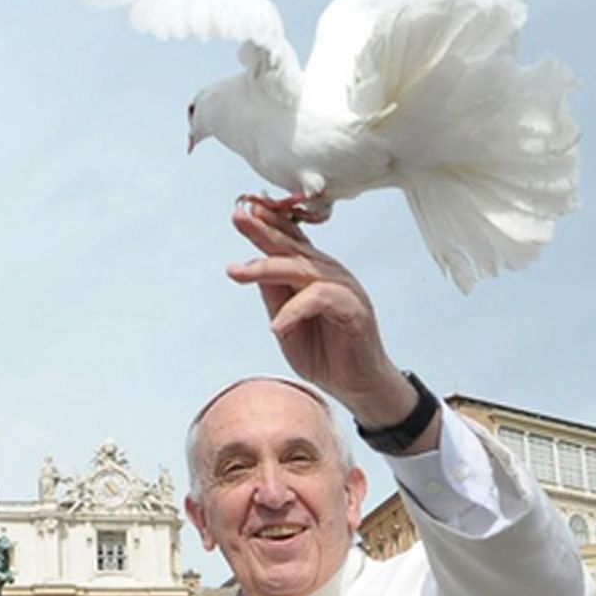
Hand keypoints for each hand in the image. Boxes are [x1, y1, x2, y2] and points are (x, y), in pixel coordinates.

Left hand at [226, 203, 421, 429]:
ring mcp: (343, 289)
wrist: (357, 385)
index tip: (243, 211)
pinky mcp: (354, 309)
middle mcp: (329, 274)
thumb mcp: (286, 323)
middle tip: (239, 218)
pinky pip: (320, 298)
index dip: (269, 224)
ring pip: (302, 268)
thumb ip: (274, 296)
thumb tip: (253, 267)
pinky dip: (295, 309)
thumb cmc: (324, 353)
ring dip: (267, 268)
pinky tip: (276, 325)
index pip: (290, 241)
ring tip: (238, 272)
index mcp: (313, 273)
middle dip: (263, 231)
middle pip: (292, 247)